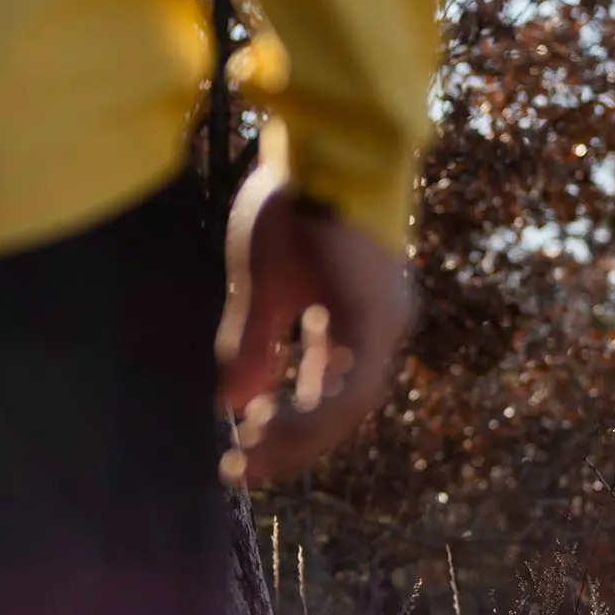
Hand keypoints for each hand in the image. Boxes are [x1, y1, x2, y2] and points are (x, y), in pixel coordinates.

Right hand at [215, 169, 414, 485]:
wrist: (324, 142)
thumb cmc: (294, 200)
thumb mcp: (261, 284)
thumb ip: (253, 345)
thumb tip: (231, 405)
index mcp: (356, 313)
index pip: (325, 388)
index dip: (284, 426)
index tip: (239, 449)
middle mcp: (379, 323)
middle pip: (340, 407)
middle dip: (288, 444)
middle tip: (240, 472)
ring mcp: (383, 320)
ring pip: (346, 405)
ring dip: (295, 437)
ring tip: (247, 456)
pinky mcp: (375, 314)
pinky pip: (347, 385)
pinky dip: (307, 412)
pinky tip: (264, 424)